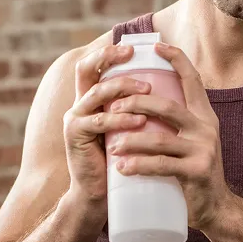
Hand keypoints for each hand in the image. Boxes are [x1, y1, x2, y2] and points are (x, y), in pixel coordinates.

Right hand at [63, 44, 150, 205]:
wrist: (99, 195)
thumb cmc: (121, 159)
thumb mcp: (128, 128)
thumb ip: (137, 108)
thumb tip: (168, 87)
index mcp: (91, 99)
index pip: (95, 66)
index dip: (109, 52)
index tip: (132, 46)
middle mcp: (79, 105)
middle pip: (87, 70)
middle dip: (109, 58)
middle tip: (133, 55)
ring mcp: (74, 120)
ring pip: (97, 94)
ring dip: (123, 89)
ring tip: (148, 90)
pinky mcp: (76, 138)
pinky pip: (99, 123)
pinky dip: (120, 120)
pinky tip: (139, 120)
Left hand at [107, 42, 232, 231]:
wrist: (217, 209)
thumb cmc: (195, 173)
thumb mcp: (192, 141)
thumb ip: (177, 124)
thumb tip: (146, 102)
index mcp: (205, 116)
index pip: (193, 80)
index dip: (177, 59)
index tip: (158, 45)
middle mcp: (206, 128)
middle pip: (167, 106)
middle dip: (136, 102)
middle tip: (113, 106)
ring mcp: (203, 150)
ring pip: (159, 138)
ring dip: (130, 140)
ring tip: (111, 145)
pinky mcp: (197, 172)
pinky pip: (161, 165)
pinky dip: (138, 166)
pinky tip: (121, 168)